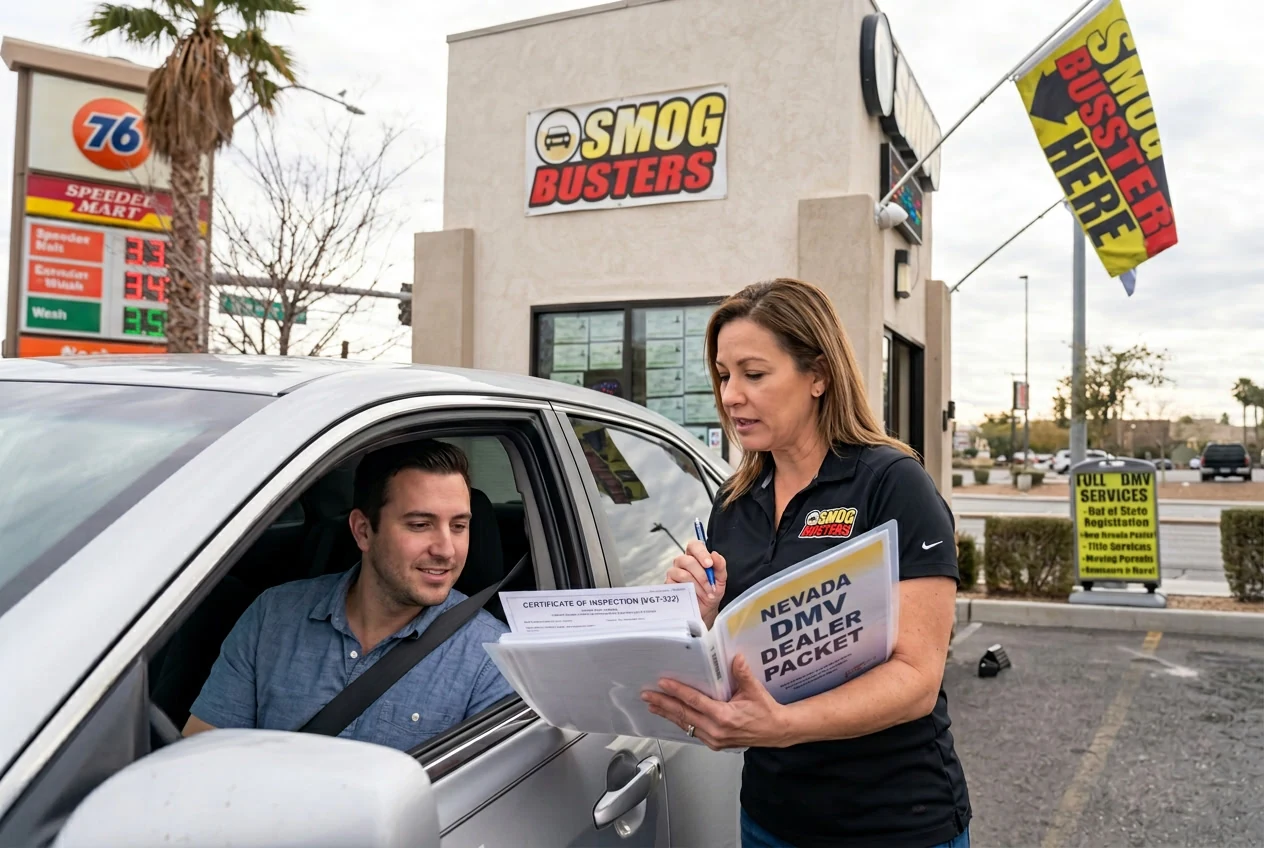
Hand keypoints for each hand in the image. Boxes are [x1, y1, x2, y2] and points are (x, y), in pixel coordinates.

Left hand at [641, 654, 793, 750]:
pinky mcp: (715, 743)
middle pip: (684, 715)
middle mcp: (716, 730)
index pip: (694, 701)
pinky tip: (672, 715)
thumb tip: (734, 658)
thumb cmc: (766, 712)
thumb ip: (742, 673)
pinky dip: (681, 722)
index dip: (677, 692)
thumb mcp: (755, 690)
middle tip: (647, 696)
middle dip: (663, 704)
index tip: (663, 684)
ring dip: (668, 714)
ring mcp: (714, 739)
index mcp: (724, 716)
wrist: (776, 731)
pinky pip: (693, 731)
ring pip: (685, 725)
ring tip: (653, 706)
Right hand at [666, 541, 726, 625]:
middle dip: (701, 574)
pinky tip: (695, 595)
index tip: (709, 564)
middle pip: (687, 559)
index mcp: (696, 557)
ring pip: (682, 573)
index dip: (701, 553)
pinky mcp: (669, 584)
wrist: (705, 610)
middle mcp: (683, 562)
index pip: (694, 545)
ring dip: (697, 584)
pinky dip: (689, 590)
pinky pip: (676, 584)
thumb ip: (720, 566)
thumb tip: (714, 554)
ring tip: (706, 593)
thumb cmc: (711, 592)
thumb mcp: (720, 580)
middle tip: (710, 584)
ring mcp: (674, 572)